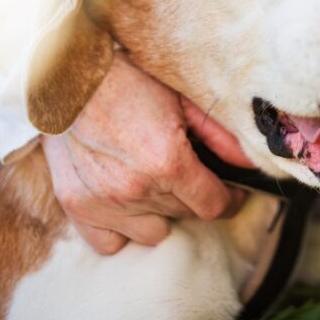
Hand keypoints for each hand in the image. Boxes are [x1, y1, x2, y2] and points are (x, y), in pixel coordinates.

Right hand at [41, 52, 253, 254]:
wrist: (70, 76)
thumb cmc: (130, 81)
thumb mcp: (183, 100)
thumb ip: (220, 136)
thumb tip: (249, 162)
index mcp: (167, 162)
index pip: (213, 206)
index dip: (230, 200)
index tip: (230, 192)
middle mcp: (136, 188)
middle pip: (185, 215)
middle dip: (193, 197)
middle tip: (187, 172)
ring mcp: (104, 202)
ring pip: (154, 232)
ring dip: (160, 212)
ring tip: (155, 184)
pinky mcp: (77, 206)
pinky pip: (111, 243)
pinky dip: (122, 229)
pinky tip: (127, 203)